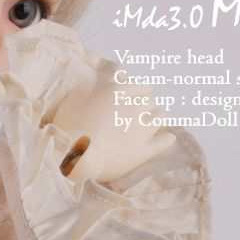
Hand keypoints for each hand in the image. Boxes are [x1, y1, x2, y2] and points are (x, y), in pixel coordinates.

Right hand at [51, 79, 175, 183]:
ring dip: (156, 117)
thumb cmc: (71, 125)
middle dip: (145, 104)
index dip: (137, 89)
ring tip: (152, 121)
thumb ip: (87, 91)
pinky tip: (169, 138)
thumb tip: (94, 89)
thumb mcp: (73, 100)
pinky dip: (167, 138)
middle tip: (139, 111)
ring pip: (160, 117)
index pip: (139, 85)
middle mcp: (136, 108)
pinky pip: (165, 142)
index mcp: (119, 92)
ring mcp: (143, 130)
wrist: (79, 155)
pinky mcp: (146, 150)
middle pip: (150, 101)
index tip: (132, 94)